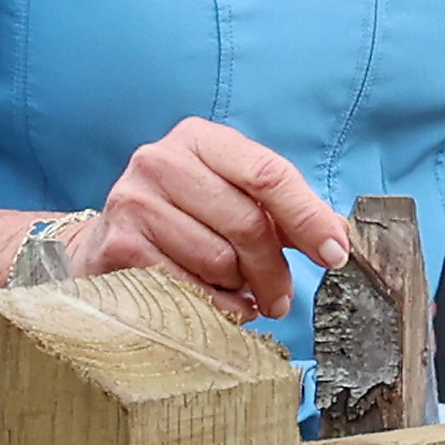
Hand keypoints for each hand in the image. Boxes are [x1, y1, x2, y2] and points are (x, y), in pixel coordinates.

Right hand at [88, 118, 351, 318]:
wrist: (107, 241)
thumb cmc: (185, 219)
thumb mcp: (232, 198)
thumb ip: (283, 212)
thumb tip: (337, 238)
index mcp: (200, 139)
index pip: (269, 174)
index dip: (309, 219)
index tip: (335, 255)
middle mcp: (162, 160)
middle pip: (248, 224)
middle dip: (276, 270)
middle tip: (283, 296)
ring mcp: (135, 201)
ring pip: (220, 260)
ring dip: (242, 288)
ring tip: (241, 292)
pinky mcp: (120, 245)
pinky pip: (190, 288)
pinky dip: (215, 305)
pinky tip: (215, 301)